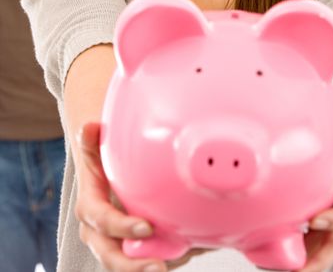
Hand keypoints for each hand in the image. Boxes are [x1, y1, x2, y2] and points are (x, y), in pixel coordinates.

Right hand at [75, 122, 203, 270]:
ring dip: (150, 267)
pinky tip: (191, 248)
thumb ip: (93, 140)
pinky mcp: (134, 248)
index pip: (102, 221)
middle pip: (111, 256)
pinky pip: (147, 257)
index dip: (121, 227)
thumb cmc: (103, 160)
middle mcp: (100, 232)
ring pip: (129, 264)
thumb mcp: (97, 150)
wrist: (106, 173)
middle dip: (132, 266)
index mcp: (90, 208)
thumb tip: (89, 126)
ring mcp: (117, 243)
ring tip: (176, 261)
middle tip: (157, 268)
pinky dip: (167, 257)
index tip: (146, 227)